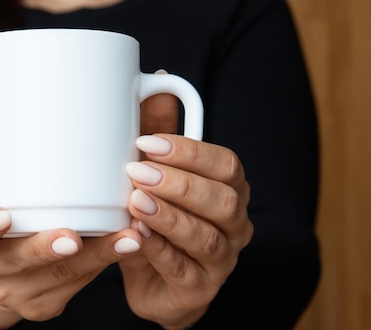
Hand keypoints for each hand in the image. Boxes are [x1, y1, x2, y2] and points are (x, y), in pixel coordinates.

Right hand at [0, 89, 142, 327]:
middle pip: (14, 263)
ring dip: (94, 258)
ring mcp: (15, 293)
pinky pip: (75, 289)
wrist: (3, 266)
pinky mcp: (44, 306)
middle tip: (75, 233)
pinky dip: (103, 267)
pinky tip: (128, 246)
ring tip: (127, 234)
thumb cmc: (1, 209)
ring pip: (54, 280)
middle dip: (47, 249)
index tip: (4, 216)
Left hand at [119, 93, 253, 329]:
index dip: (190, 152)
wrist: (151, 279)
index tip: (146, 141)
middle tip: (137, 171)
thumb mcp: (155, 176)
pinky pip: (183, 270)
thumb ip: (159, 135)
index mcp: (229, 190)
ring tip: (136, 202)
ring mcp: (221, 261)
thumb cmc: (156, 218)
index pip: (226, 164)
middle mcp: (234, 224)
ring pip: (207, 237)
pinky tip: (137, 236)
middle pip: (224, 200)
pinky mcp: (199, 290)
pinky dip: (159, 250)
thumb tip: (157, 80)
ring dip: (170, 216)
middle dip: (180, 183)